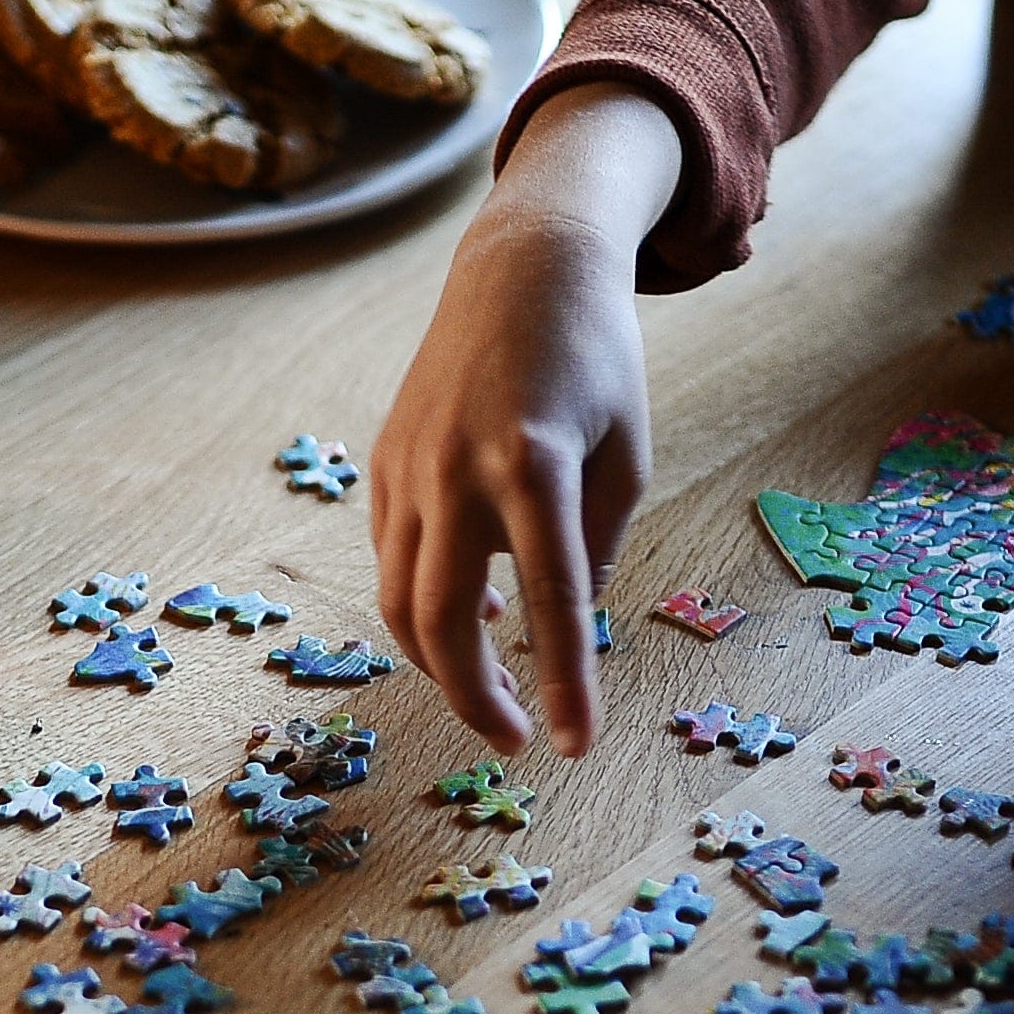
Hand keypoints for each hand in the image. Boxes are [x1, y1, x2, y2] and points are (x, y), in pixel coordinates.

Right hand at [372, 87, 672, 754]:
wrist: (521, 267)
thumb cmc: (594, 359)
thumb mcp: (628, 452)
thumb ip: (597, 544)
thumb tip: (567, 620)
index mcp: (535, 462)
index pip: (550, 598)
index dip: (561, 682)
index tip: (571, 746)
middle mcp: (457, 467)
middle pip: (439, 617)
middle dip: (473, 696)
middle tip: (514, 737)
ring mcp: (408, 464)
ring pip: (398, 598)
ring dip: (439, 659)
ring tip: (490, 686)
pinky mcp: (384, 461)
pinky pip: (392, 556)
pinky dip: (423, 602)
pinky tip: (471, 611)